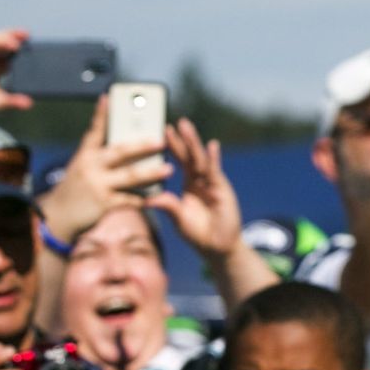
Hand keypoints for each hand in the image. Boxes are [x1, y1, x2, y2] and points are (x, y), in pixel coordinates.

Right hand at [38, 97, 171, 243]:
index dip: (101, 114)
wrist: (57, 216)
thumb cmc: (76, 187)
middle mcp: (90, 166)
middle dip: (142, 145)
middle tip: (161, 140)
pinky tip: (158, 196)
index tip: (108, 97)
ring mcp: (97, 185)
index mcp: (85, 154)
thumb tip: (127, 142)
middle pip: (120, 152)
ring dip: (151, 172)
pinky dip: (144, 198)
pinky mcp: (103, 204)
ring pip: (130, 176)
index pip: (94, 131)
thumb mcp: (82, 166)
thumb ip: (100, 155)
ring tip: (169, 169)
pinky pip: (130, 199)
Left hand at [147, 119, 241, 258]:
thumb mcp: (179, 220)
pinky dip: (214, 159)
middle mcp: (201, 181)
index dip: (173, 147)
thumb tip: (148, 199)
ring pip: (201, 160)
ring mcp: (212, 184)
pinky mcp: (222, 190)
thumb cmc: (199, 234)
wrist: (219, 247)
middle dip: (183, 139)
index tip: (164, 131)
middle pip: (190, 156)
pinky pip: (215, 172)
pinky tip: (212, 145)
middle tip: (175, 122)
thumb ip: (168, 206)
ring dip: (193, 143)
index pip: (179, 161)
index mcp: (189, 185)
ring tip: (186, 126)